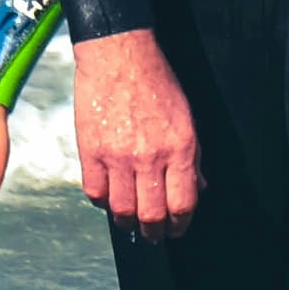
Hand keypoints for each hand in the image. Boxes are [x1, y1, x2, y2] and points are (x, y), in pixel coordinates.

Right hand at [71, 28, 197, 230]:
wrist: (119, 55)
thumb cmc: (155, 81)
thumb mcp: (187, 117)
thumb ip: (192, 156)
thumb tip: (197, 186)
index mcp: (180, 148)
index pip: (183, 203)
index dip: (180, 224)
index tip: (176, 229)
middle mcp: (151, 157)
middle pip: (152, 214)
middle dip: (155, 232)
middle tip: (153, 234)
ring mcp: (118, 156)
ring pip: (122, 210)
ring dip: (127, 222)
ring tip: (130, 221)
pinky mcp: (91, 151)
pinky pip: (95, 192)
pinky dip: (102, 202)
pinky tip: (108, 198)